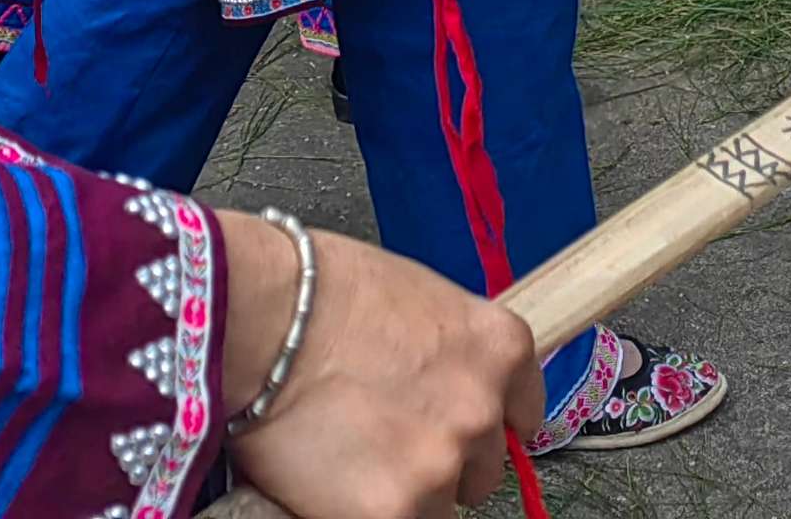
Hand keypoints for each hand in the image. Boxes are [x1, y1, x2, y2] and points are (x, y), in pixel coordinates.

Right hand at [218, 216, 534, 518]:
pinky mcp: (392, 509)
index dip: (489, 424)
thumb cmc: (324, 293)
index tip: (466, 431)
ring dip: (405, 492)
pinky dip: (364, 512)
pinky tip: (333, 477)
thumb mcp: (418, 301)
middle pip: (482, 468)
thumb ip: (450, 354)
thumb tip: (445, 385)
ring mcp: (440, 464)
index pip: (524, 413)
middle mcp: (481, 409)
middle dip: (442, 461)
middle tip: (391, 440)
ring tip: (354, 456)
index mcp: (499, 349)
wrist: (266, 318)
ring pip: (437, 507)